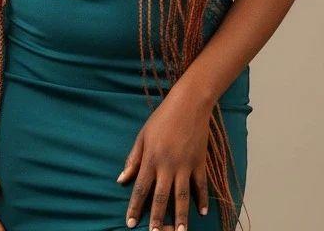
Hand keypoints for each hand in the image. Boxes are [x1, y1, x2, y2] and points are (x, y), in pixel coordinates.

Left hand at [115, 87, 213, 230]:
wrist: (189, 104)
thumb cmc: (162, 118)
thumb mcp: (142, 135)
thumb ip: (133, 159)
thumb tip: (122, 179)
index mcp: (151, 159)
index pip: (141, 188)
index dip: (135, 207)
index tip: (130, 223)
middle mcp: (168, 165)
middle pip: (161, 197)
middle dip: (157, 218)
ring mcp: (185, 165)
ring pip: (182, 196)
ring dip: (180, 216)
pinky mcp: (200, 162)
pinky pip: (201, 185)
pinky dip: (202, 199)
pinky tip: (202, 212)